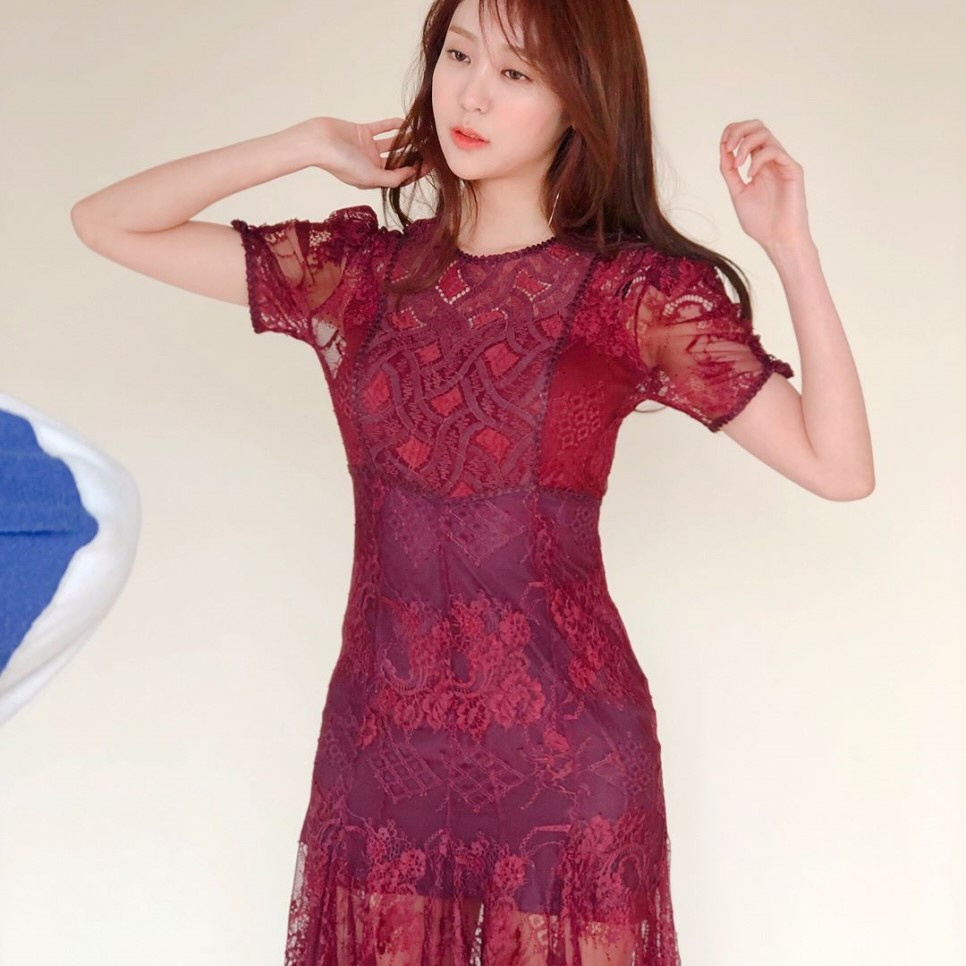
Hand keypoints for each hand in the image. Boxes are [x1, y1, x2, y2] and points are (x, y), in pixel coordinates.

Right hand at [310, 116, 431, 189]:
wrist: (319, 142)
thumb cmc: (341, 163)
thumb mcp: (371, 177)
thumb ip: (392, 178)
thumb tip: (411, 174)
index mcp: (373, 179)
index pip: (399, 177)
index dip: (415, 172)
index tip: (431, 165)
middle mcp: (371, 165)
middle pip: (398, 161)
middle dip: (414, 157)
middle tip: (431, 150)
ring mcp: (366, 148)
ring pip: (392, 144)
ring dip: (406, 140)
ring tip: (422, 135)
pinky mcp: (362, 132)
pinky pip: (381, 128)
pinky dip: (392, 125)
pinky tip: (405, 123)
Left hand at [720, 120, 810, 248]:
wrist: (778, 240)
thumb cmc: (760, 222)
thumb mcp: (737, 192)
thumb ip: (730, 171)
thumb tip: (723, 149)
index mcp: (758, 164)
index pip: (747, 135)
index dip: (732, 133)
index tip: (722, 146)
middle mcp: (771, 160)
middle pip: (757, 126)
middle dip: (738, 130)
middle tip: (727, 147)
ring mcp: (783, 163)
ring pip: (765, 134)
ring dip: (745, 144)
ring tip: (737, 164)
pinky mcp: (793, 169)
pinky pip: (775, 151)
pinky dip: (758, 159)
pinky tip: (750, 176)